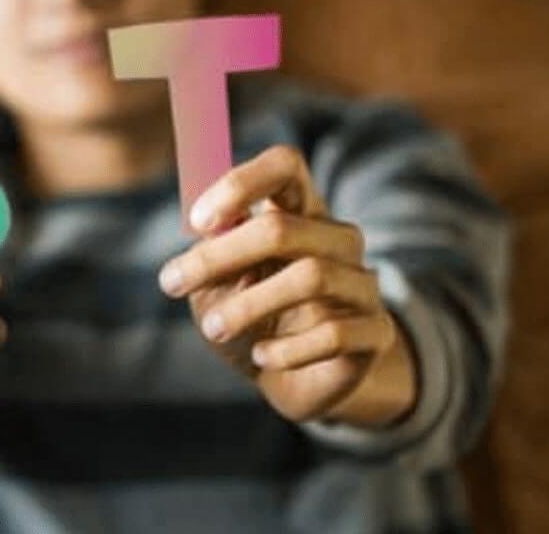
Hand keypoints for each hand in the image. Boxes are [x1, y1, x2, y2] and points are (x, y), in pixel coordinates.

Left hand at [160, 145, 416, 424]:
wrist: (295, 381)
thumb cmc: (248, 319)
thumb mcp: (217, 285)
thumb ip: (211, 254)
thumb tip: (207, 230)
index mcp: (298, 213)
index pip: (284, 166)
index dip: (240, 183)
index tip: (196, 222)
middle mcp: (337, 240)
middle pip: (283, 227)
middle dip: (219, 255)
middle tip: (171, 283)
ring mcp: (362, 284)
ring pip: (311, 277)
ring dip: (248, 305)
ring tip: (213, 329)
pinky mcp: (377, 331)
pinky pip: (334, 333)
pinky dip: (286, 348)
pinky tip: (262, 356)